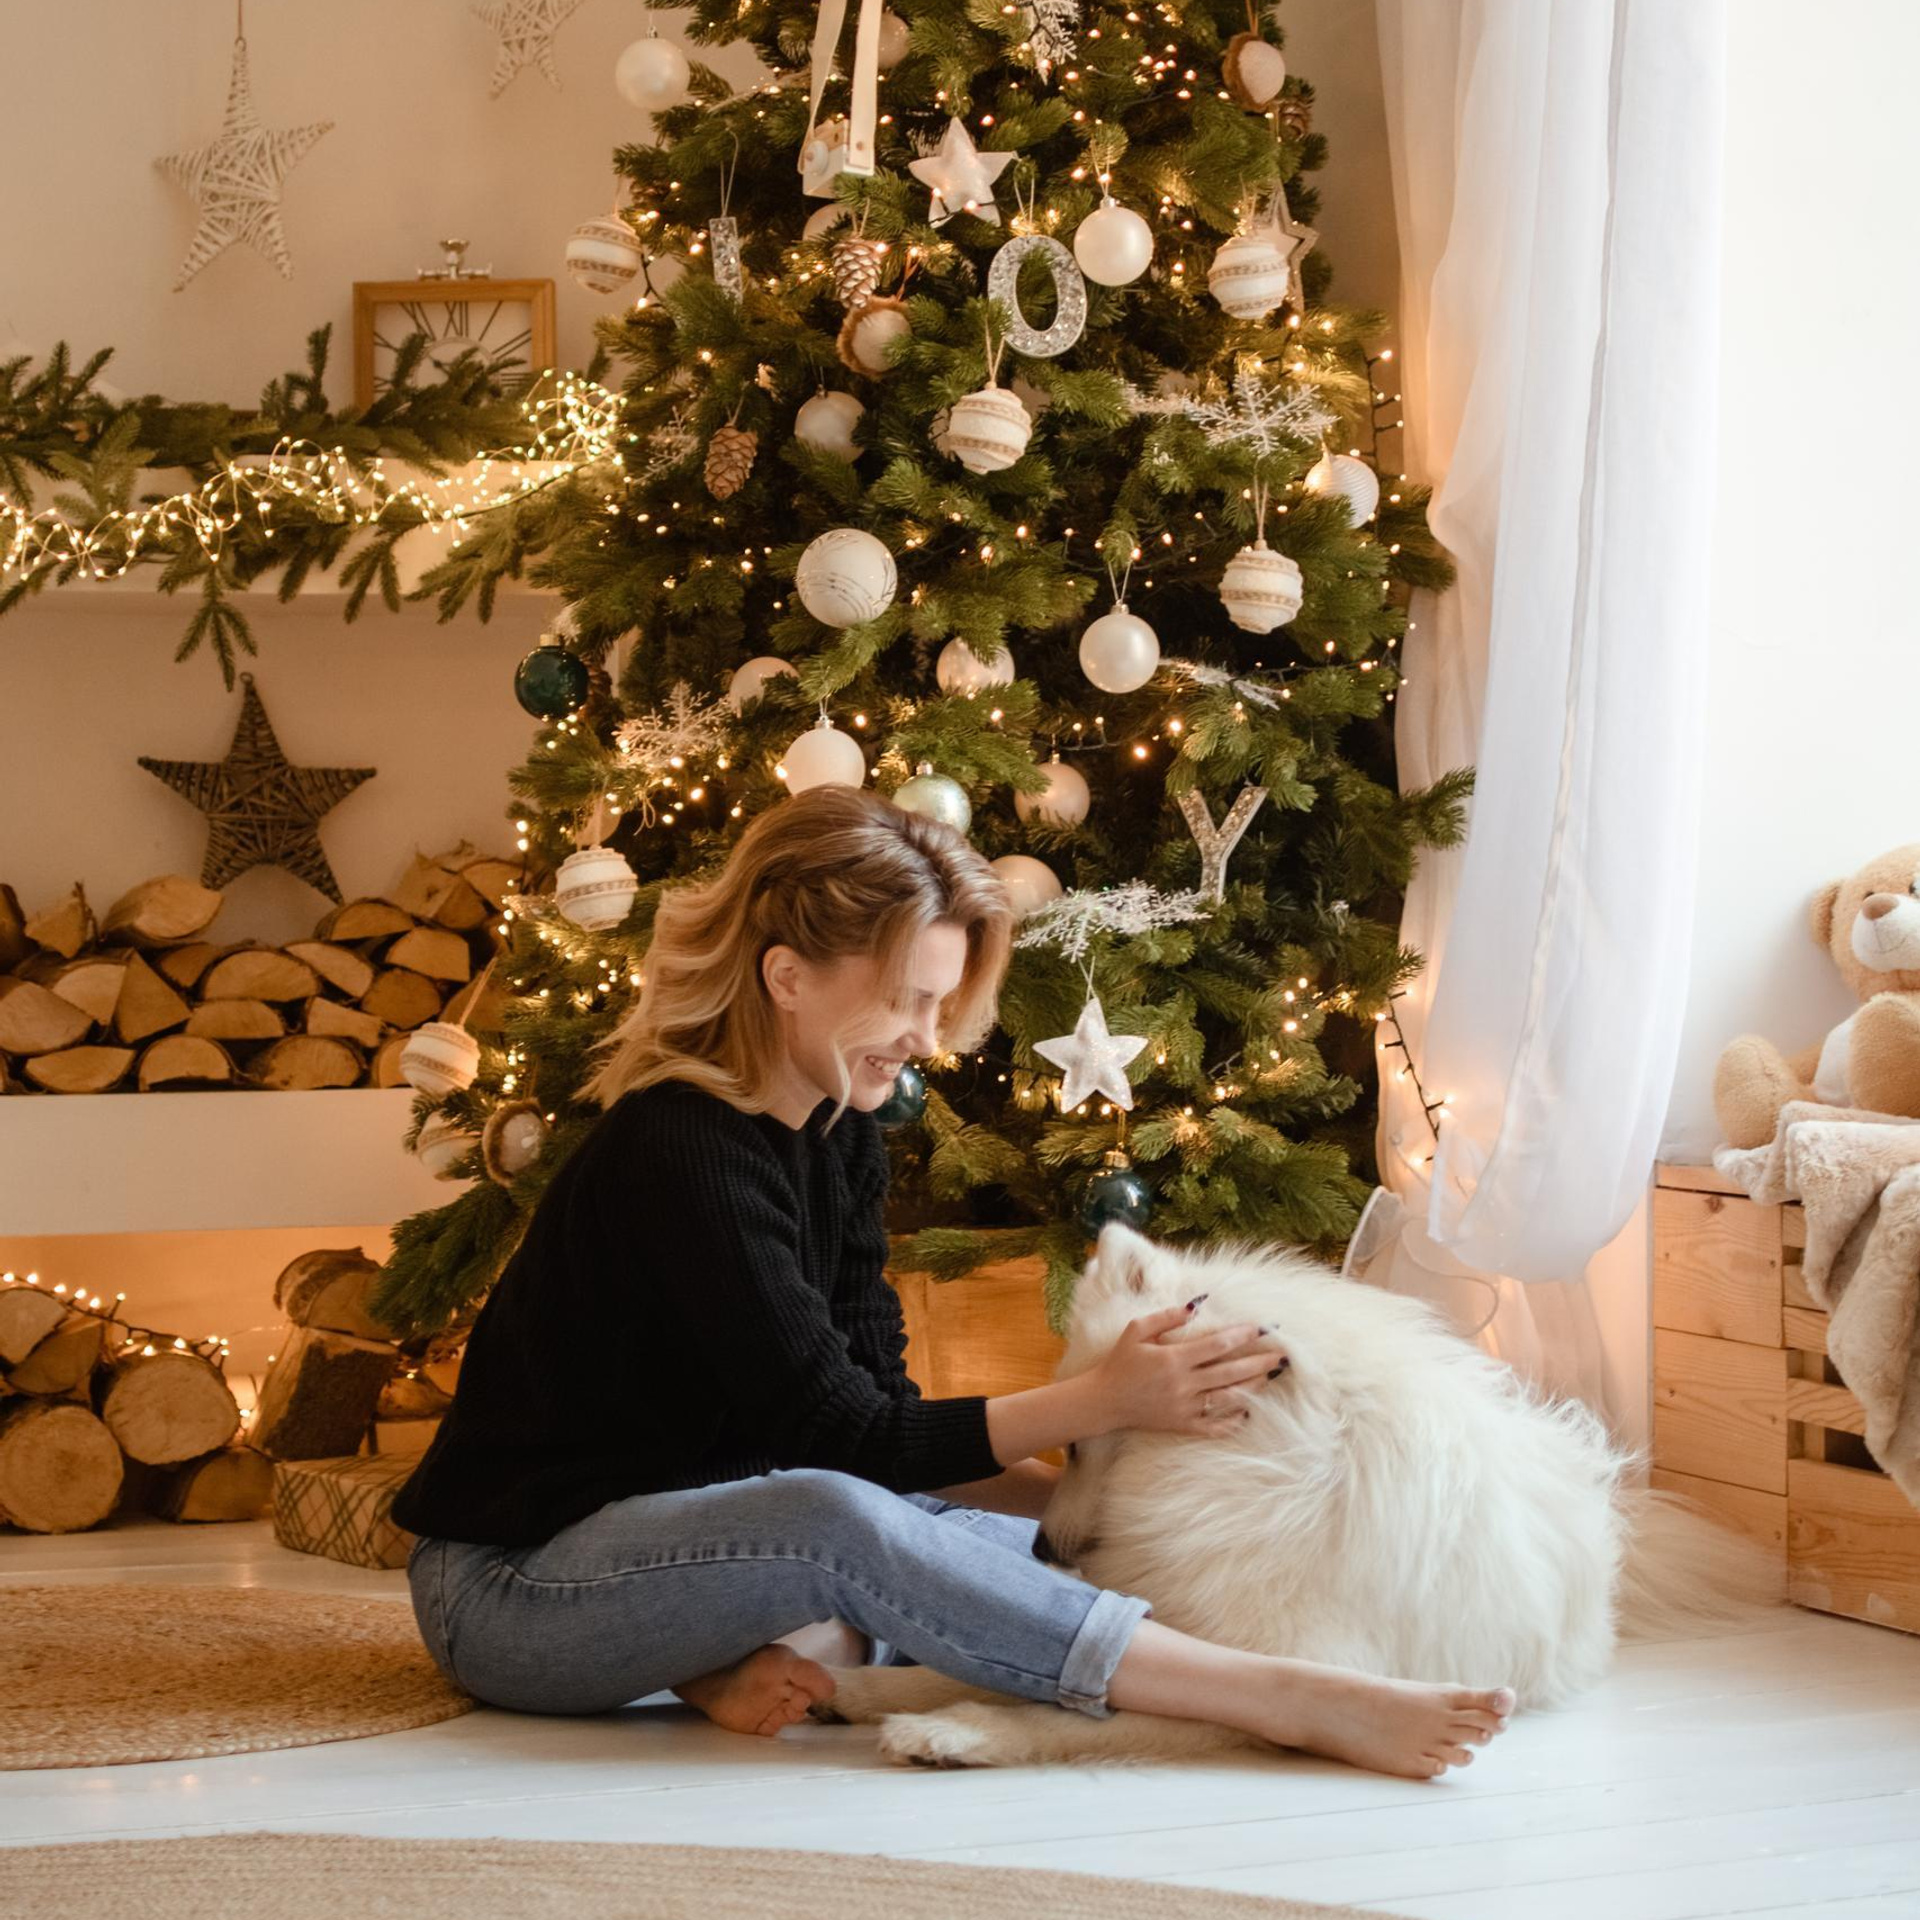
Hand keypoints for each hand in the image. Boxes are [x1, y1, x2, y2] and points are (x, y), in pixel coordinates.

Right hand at [1085, 1297, 1288, 1437]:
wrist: (1104, 1400)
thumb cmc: (1120, 1361)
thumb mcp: (1136, 1330)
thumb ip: (1166, 1317)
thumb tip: (1196, 1305)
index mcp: (1173, 1359)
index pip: (1216, 1345)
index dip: (1242, 1335)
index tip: (1262, 1327)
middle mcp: (1183, 1384)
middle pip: (1230, 1372)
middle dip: (1259, 1363)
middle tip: (1282, 1356)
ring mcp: (1184, 1407)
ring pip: (1228, 1398)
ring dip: (1253, 1387)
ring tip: (1271, 1377)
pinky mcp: (1182, 1424)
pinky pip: (1215, 1426)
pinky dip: (1234, 1420)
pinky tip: (1250, 1412)